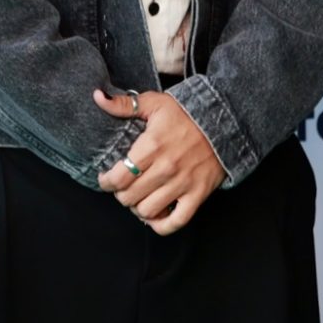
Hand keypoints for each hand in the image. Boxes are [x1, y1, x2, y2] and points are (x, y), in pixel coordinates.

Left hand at [94, 88, 224, 235]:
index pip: (118, 177)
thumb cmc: (186, 113)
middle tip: (123, 187)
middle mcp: (166, 168)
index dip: (106, 182)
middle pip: (129, 197)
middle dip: (120, 194)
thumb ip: (124, 104)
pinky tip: (155, 216)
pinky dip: (161, 225)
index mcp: (152, 146)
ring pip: (148, 211)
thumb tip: (97, 97)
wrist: (225, 120)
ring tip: (138, 198)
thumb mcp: (155, 102)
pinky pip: (176, 222)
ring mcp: (183, 183)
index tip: (106, 179)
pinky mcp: (198, 194)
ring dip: (137, 208)